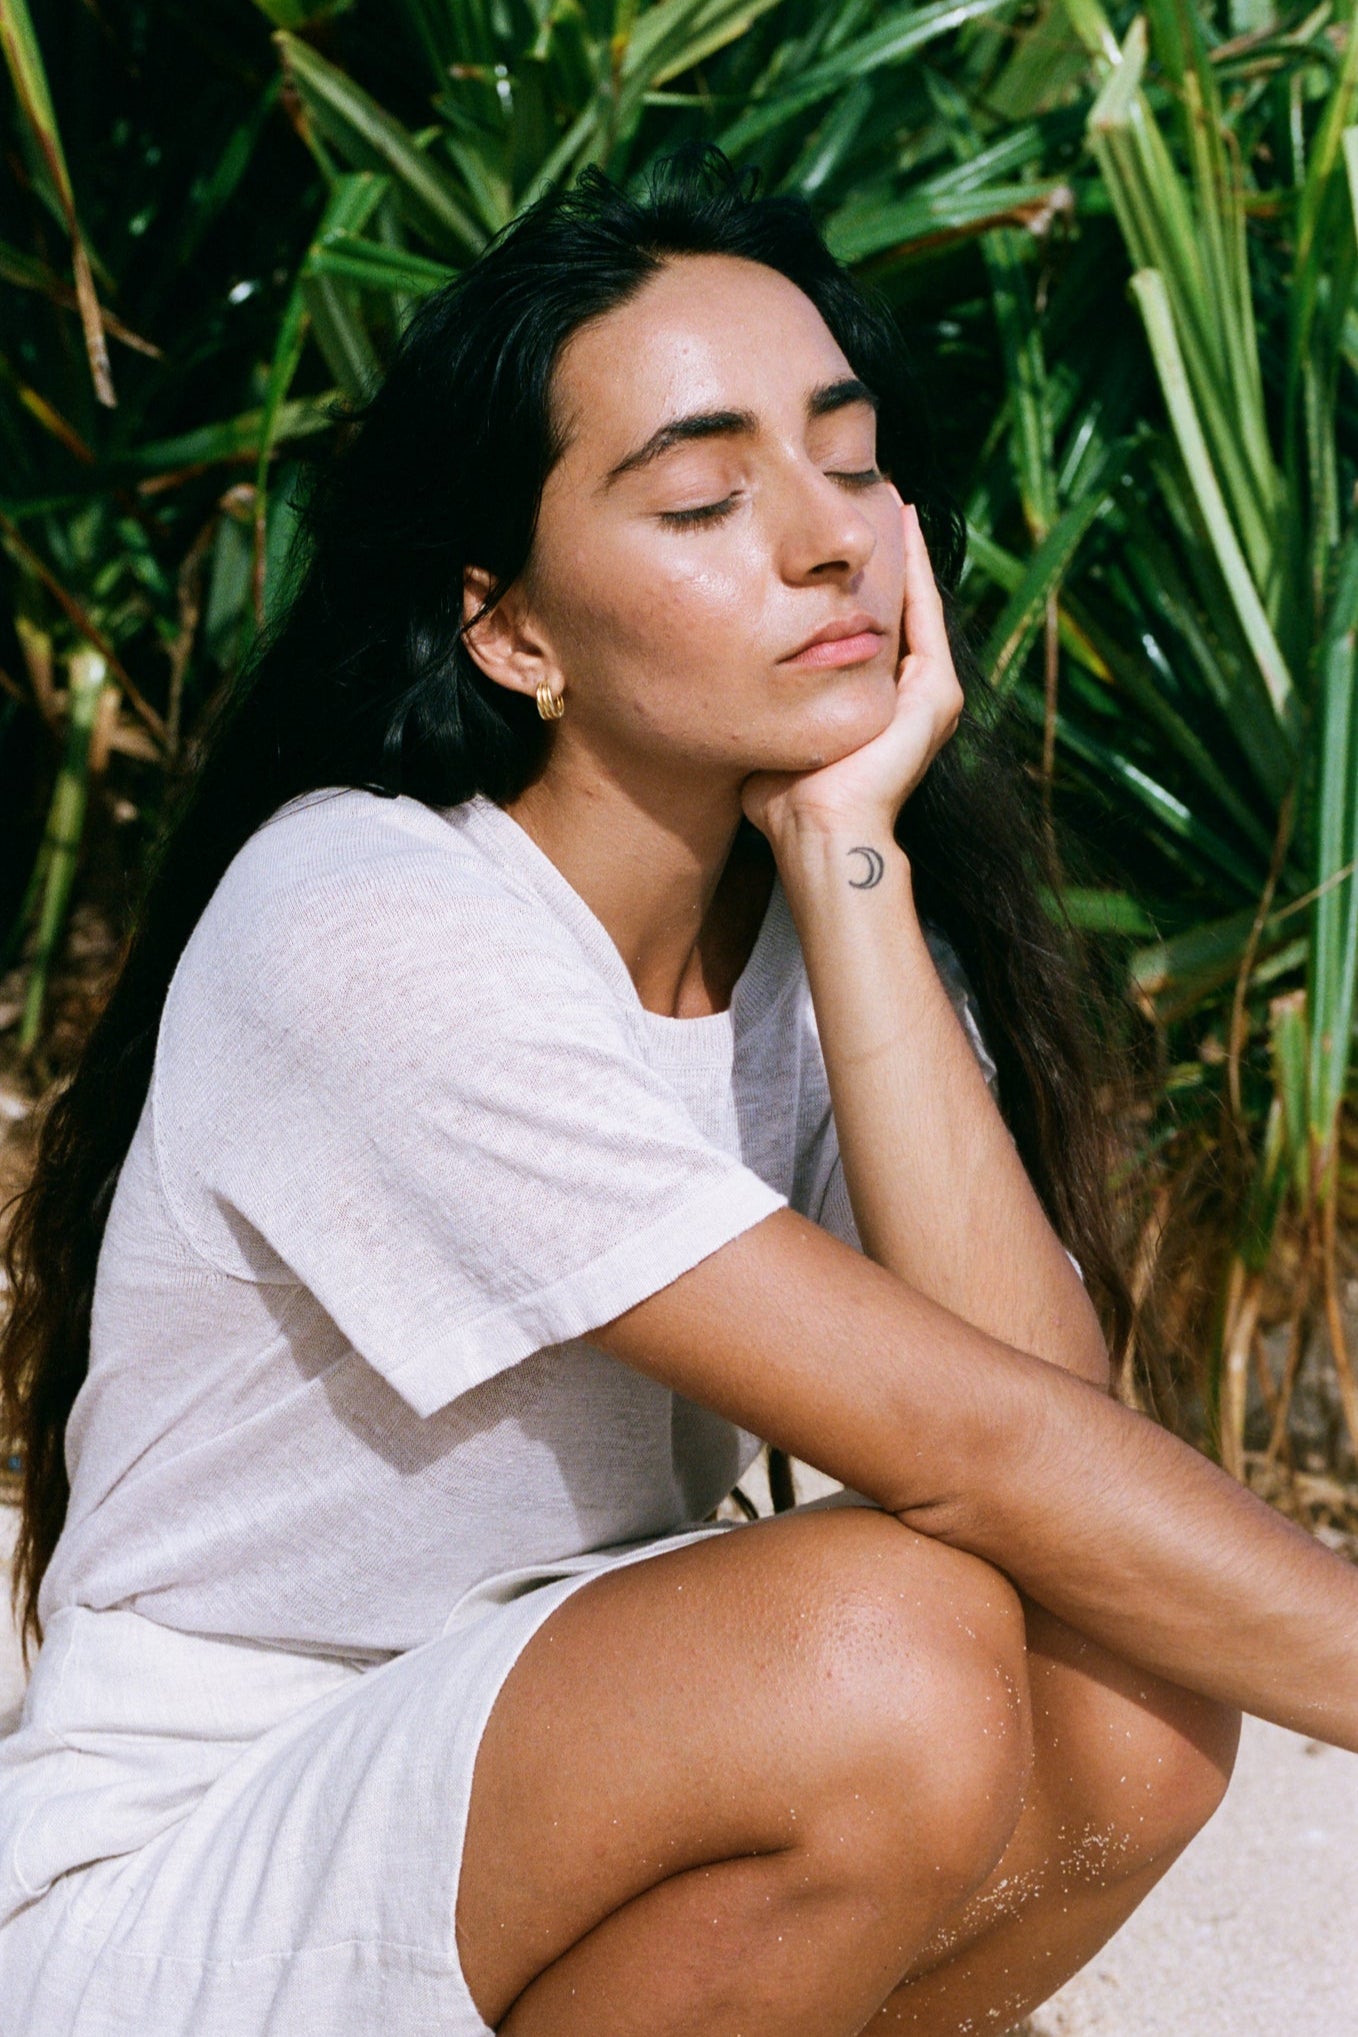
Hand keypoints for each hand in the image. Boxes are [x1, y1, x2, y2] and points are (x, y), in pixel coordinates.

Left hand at [740, 495, 963, 845]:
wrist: (816, 833)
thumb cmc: (783, 801)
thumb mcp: (772, 731)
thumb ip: (761, 703)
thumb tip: (719, 680)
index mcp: (872, 707)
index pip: (867, 632)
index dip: (851, 587)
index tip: (832, 545)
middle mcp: (907, 699)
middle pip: (896, 611)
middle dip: (882, 561)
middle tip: (871, 501)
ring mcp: (927, 696)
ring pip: (915, 605)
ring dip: (903, 554)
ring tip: (891, 500)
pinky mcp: (934, 695)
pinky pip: (925, 616)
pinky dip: (916, 570)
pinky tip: (904, 526)